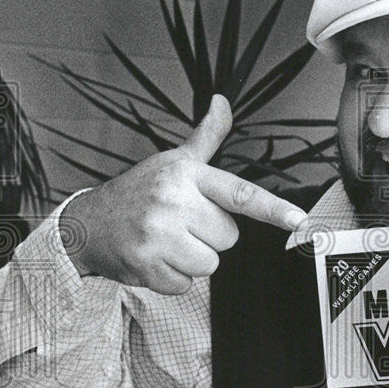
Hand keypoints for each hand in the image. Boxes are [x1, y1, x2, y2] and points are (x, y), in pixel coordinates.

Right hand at [61, 95, 306, 293]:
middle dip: (208, 235)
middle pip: (228, 237)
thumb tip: (222, 103)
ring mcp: (159, 236)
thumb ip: (206, 137)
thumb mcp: (174, 161)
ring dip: (192, 259)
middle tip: (181, 223)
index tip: (300, 220)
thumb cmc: (140, 193)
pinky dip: (173, 277)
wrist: (88, 224)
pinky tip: (155, 257)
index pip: (240, 194)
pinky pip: (186, 284)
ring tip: (167, 241)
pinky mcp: (147, 267)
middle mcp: (174, 203)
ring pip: (210, 264)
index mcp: (187, 176)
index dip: (274, 209)